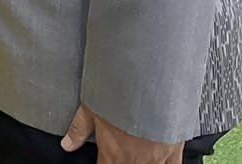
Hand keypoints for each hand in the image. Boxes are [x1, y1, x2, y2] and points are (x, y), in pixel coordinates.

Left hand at [62, 106, 183, 162]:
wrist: (151, 85)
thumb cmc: (119, 94)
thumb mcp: (91, 108)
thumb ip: (79, 129)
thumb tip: (67, 144)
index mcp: (113, 153)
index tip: (104, 160)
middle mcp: (134, 159)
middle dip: (123, 162)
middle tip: (122, 154)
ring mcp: (156, 158)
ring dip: (140, 163)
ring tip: (135, 156)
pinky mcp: (174, 150)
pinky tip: (159, 162)